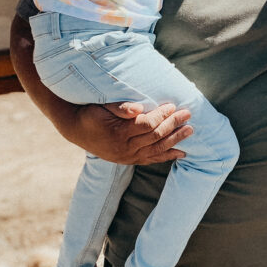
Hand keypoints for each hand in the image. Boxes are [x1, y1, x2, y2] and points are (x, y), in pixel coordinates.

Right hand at [70, 101, 193, 164]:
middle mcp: (124, 148)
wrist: (76, 129)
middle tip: (188, 114)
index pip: (146, 125)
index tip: (172, 105)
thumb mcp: (102, 106)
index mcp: (118, 132)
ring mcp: (127, 156)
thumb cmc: (92, 113)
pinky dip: (167, 156)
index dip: (161, 115)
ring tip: (189, 130)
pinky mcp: (129, 160)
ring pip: (156, 149)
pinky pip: (151, 159)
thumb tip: (137, 108)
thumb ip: (120, 107)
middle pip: (155, 137)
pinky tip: (181, 152)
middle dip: (173, 125)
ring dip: (175, 140)